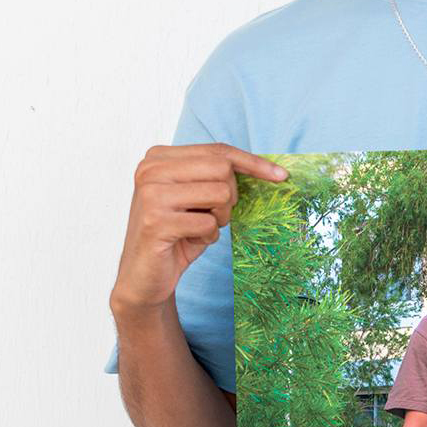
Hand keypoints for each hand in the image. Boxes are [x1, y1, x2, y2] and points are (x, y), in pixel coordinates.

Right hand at [110, 144, 287, 312]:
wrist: (144, 275)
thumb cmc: (177, 233)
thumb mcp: (196, 197)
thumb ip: (217, 176)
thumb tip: (271, 170)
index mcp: (158, 157)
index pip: (218, 150)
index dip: (253, 163)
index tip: (282, 176)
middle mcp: (150, 170)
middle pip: (222, 169)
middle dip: (230, 197)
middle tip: (213, 215)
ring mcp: (151, 195)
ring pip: (220, 195)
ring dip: (219, 218)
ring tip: (197, 229)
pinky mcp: (156, 222)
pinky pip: (209, 225)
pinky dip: (208, 238)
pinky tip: (188, 242)